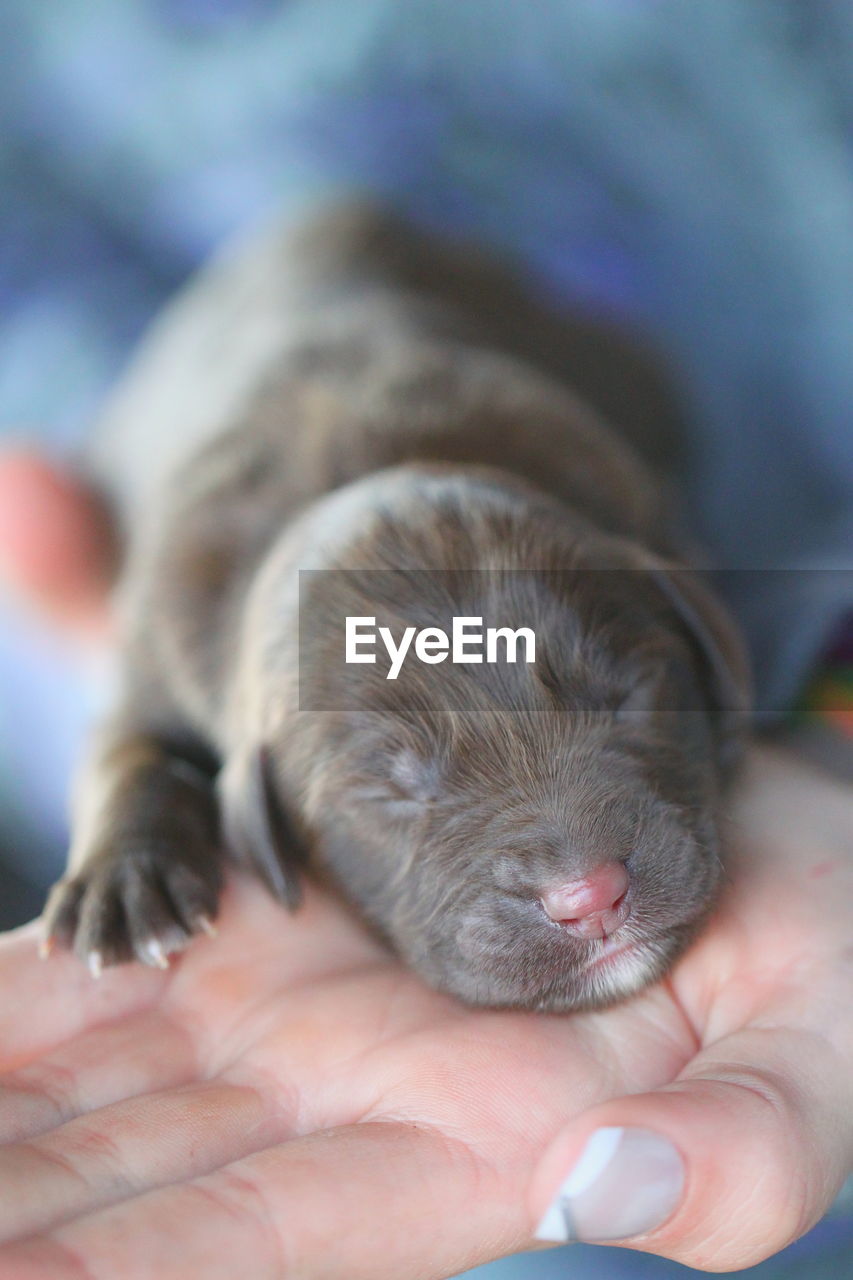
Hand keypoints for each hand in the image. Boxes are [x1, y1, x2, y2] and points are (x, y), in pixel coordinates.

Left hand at [0, 453, 849, 1277]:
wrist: (761, 827)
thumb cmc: (823, 952)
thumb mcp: (820, 1060)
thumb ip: (745, 1155)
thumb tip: (613, 1186)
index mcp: (469, 1159)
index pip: (250, 1247)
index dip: (111, 1278)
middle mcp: (361, 1097)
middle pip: (135, 1177)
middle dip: (13, 1205)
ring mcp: (315, 1001)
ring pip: (110, 1071)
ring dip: (1, 1108)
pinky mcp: (300, 910)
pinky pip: (141, 947)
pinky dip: (42, 980)